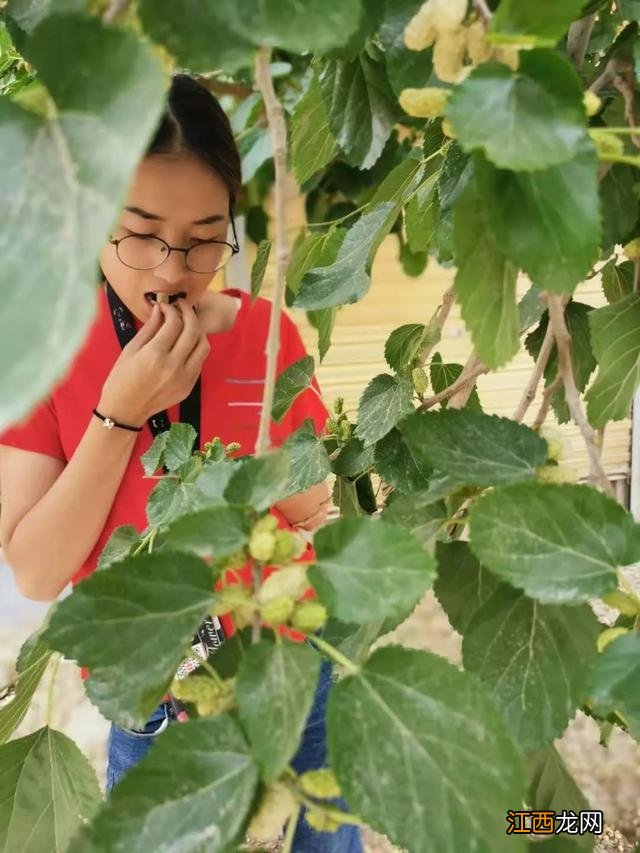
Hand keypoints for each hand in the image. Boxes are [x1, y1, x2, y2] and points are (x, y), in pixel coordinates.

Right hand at [98, 300, 210, 426]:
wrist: (126, 410)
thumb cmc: (121, 378)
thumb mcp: (130, 350)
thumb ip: (149, 328)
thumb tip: (161, 309)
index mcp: (155, 355)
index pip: (174, 323)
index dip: (172, 309)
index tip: (166, 306)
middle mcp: (174, 366)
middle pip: (194, 331)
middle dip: (189, 313)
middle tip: (181, 307)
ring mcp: (185, 378)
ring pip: (204, 346)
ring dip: (198, 330)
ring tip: (187, 324)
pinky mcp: (190, 386)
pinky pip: (200, 361)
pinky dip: (196, 348)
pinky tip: (186, 343)